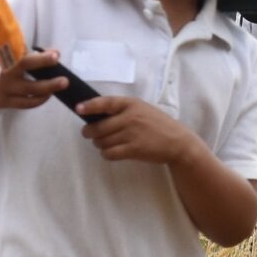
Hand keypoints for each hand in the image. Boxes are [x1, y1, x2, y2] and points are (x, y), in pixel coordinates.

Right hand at [0, 48, 68, 110]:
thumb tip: (38, 49)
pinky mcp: (3, 102)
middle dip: (47, 71)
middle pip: (28, 71)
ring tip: (62, 84)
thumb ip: (13, 48)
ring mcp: (4, 89)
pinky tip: (46, 95)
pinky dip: (37, 100)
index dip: (42, 57)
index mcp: (1, 57)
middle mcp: (3, 73)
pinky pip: (25, 103)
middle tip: (63, 76)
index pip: (23, 54)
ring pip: (31, 91)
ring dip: (48, 88)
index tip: (56, 54)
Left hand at [74, 95, 201, 165]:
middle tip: (89, 135)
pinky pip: (109, 153)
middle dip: (89, 133)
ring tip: (105, 143)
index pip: (105, 102)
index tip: (78, 109)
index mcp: (131, 104)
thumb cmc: (158, 124)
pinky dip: (106, 154)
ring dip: (99, 144)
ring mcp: (131, 134)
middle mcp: (130, 117)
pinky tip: (111, 152)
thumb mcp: (141, 109)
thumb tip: (96, 114)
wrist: (177, 142)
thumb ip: (122, 110)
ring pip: (102, 141)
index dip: (90, 106)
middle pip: (98, 127)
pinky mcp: (133, 150)